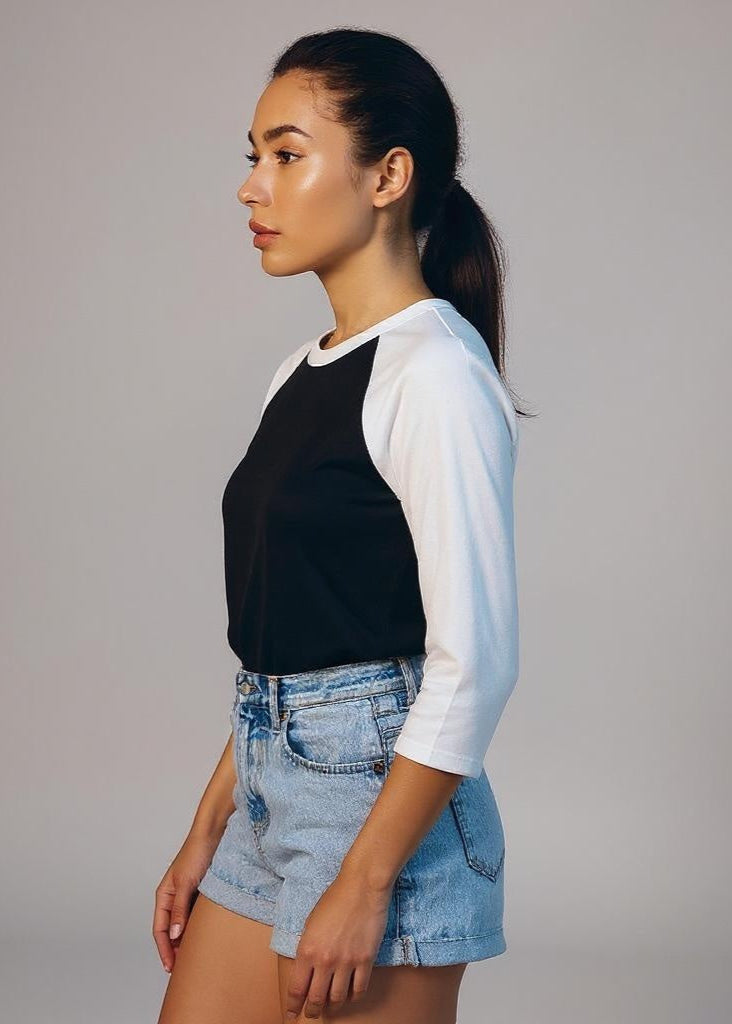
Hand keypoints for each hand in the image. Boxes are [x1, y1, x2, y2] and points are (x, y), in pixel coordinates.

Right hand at [152, 829, 220, 972]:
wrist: (215, 832)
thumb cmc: (196, 852)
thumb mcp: (186, 883)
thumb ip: (180, 909)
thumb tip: (175, 935)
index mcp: (164, 896)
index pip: (160, 930)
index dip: (164, 950)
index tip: (170, 967)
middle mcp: (174, 898)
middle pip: (171, 931)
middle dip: (175, 950)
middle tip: (183, 969)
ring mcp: (188, 896)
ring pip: (185, 925)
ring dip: (187, 940)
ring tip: (194, 958)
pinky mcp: (202, 893)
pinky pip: (198, 916)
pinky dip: (199, 928)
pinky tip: (206, 938)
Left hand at [283, 866, 392, 1019]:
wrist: (362, 886)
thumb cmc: (335, 898)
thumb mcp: (311, 922)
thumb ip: (307, 947)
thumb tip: (307, 968)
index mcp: (307, 949)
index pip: (297, 989)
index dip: (293, 1006)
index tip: (291, 1014)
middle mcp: (325, 960)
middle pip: (316, 999)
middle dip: (311, 1011)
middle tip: (311, 1014)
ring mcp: (347, 961)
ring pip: (337, 998)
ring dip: (332, 1006)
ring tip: (330, 1007)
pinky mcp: (366, 960)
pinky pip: (358, 989)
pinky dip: (352, 997)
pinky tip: (349, 996)